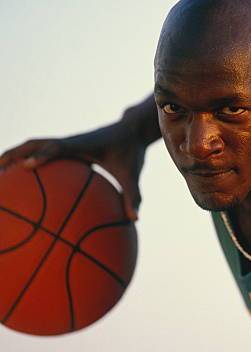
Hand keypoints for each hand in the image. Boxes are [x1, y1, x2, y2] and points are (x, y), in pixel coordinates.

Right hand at [0, 122, 145, 220]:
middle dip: (14, 155)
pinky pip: (43, 154)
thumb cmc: (132, 151)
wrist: (132, 131)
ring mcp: (66, 144)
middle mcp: (71, 141)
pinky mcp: (67, 148)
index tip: (26, 167)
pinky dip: (30, 162)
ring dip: (15, 156)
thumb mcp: (133, 174)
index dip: (42, 156)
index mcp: (83, 144)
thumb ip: (133, 195)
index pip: (58, 147)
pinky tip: (23, 182)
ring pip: (33, 146)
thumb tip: (135, 220)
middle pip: (35, 144)